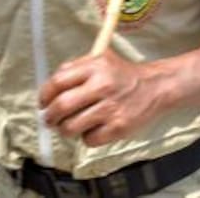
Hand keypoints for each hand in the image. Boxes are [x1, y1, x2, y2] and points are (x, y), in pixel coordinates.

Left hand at [39, 50, 162, 146]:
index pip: (57, 82)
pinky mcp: (118, 127)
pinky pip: (89, 140)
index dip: (44, 95)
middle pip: (61, 107)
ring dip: (65, 130)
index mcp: (96, 67)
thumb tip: (50, 86)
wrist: (156, 87)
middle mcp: (103, 86)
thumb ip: (76, 67)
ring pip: (71, 127)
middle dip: (50, 117)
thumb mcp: (102, 60)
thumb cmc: (124, 75)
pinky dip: (87, 137)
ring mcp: (111, 108)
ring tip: (71, 126)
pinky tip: (94, 128)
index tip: (43, 103)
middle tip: (50, 120)